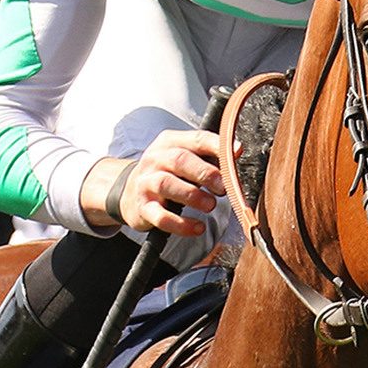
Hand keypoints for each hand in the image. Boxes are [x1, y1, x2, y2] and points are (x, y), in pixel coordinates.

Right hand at [87, 129, 227, 237]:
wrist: (130, 194)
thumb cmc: (168, 173)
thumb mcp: (184, 158)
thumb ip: (209, 155)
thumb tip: (237, 151)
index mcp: (170, 142)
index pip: (196, 139)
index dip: (217, 145)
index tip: (237, 152)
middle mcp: (156, 159)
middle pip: (179, 160)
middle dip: (205, 173)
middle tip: (224, 188)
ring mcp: (146, 183)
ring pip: (167, 184)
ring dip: (193, 196)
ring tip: (211, 205)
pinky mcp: (143, 208)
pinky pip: (160, 216)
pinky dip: (181, 224)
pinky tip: (197, 227)